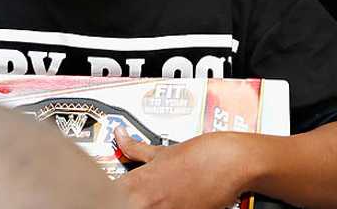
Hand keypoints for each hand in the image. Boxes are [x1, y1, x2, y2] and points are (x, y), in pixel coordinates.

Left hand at [115, 127, 247, 208]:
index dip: (106, 196)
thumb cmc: (201, 154)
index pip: (106, 197)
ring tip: (158, 198)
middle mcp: (145, 203)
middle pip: (120, 207)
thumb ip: (135, 148)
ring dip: (142, 206)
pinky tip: (170, 203)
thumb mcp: (163, 150)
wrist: (230, 162)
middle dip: (124, 203)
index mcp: (136, 184)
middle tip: (134, 197)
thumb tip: (120, 135)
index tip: (107, 194)